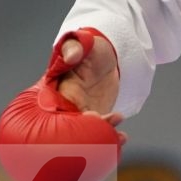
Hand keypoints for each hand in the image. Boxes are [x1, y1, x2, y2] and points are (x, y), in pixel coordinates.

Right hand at [52, 31, 126, 146]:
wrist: (106, 57)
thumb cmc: (90, 48)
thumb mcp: (82, 42)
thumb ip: (74, 47)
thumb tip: (71, 56)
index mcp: (59, 89)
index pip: (60, 108)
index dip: (73, 116)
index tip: (90, 114)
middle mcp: (67, 104)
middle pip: (72, 127)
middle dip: (88, 133)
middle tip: (107, 128)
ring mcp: (81, 113)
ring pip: (87, 133)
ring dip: (102, 137)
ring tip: (120, 136)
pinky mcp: (95, 118)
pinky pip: (100, 132)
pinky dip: (110, 137)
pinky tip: (122, 137)